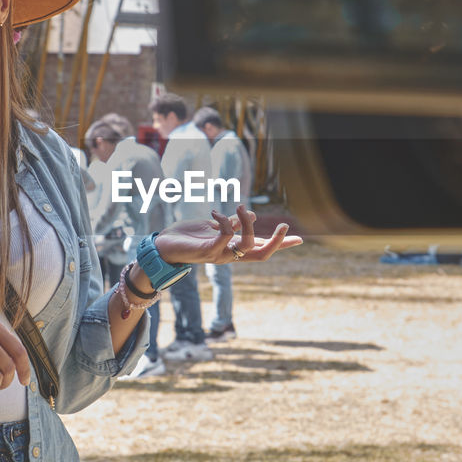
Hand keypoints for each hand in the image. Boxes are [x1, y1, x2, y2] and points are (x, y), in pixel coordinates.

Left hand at [153, 204, 302, 265]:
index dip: (281, 244)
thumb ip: (231, 223)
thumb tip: (249, 214)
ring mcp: (219, 255)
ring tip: (239, 206)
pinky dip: (225, 221)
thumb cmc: (186, 237)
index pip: (262, 248)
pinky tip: (215, 213)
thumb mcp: (212, 227)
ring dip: (247, 222)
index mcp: (233, 249)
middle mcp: (229, 255)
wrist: (162, 247)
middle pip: (262, 254)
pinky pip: (225, 237)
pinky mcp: (206, 251)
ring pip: (247, 244)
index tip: (300, 239)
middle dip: (276, 241)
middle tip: (282, 224)